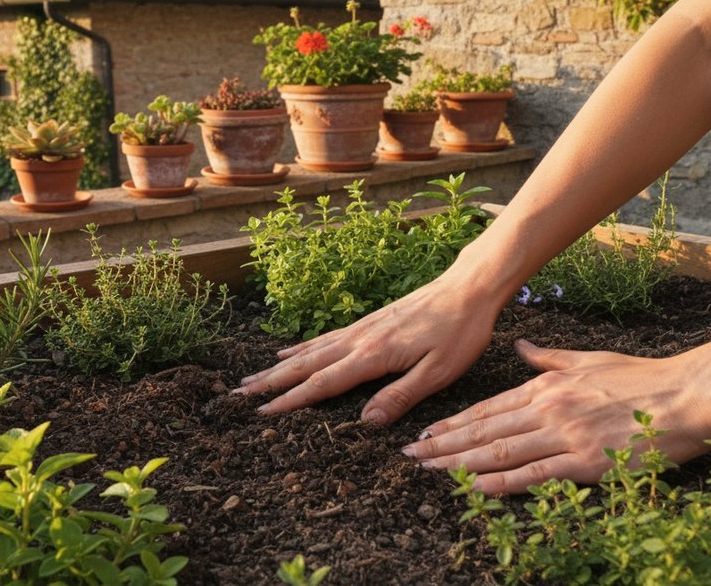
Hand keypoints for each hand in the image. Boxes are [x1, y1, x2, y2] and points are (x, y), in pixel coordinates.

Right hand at [233, 267, 501, 423]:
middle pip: (307, 363)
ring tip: (254, 376)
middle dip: (273, 381)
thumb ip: (401, 396)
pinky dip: (302, 346)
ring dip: (280, 365)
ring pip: (312, 349)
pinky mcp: (370, 321)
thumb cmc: (461, 331)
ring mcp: (363, 327)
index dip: (293, 399)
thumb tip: (365, 422)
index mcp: (374, 355)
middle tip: (240, 394)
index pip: (325, 382)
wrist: (470, 286)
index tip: (264, 412)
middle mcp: (361, 339)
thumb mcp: (439, 372)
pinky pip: (327, 337)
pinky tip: (290, 350)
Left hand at [402, 339, 710, 493]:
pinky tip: (475, 485)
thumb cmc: (643, 378)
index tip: (427, 431)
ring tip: (430, 470)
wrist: (687, 395)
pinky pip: (535, 473)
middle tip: (412, 454)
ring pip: (501, 450)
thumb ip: (549, 358)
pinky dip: (502, 480)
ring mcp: (565, 435)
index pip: (489, 407)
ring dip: (460, 462)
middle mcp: (548, 408)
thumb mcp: (588, 358)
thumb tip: (520, 347)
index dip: (454, 421)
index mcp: (547, 385)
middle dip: (444, 443)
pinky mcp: (585, 462)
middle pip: (485, 430)